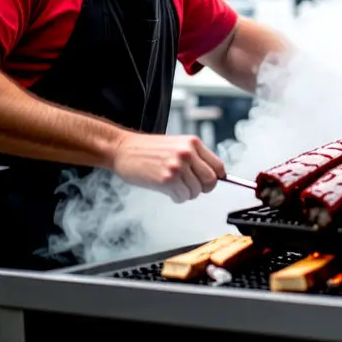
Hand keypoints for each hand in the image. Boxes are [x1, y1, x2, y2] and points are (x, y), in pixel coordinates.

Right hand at [110, 133, 225, 202]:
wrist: (122, 149)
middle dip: (202, 189)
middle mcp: (187, 153)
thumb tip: (212, 175)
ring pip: (196, 191)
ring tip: (174, 187)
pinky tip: (168, 190)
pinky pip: (182, 197)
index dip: (217, 178)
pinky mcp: (167, 180)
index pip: (218, 166)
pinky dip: (177, 198)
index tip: (210, 183)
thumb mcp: (176, 145)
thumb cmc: (146, 149)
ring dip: (186, 194)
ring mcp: (177, 166)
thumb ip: (194, 157)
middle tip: (191, 188)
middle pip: (210, 181)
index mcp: (193, 143)